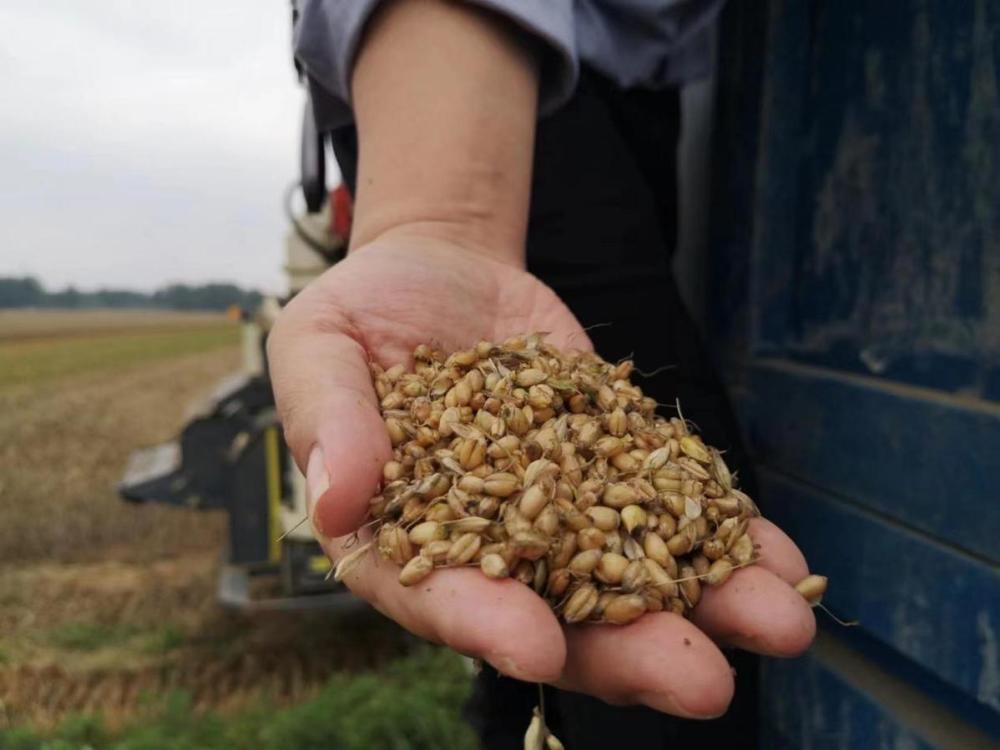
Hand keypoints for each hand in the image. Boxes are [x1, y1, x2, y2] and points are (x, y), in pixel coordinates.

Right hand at [266, 235, 815, 718]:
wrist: (440, 269)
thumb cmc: (362, 314)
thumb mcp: (319, 348)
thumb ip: (329, 421)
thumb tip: (336, 500)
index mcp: (405, 538)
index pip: (438, 597)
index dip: (483, 625)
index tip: (535, 648)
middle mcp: (491, 545)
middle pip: (556, 614)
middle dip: (628, 651)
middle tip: (703, 681)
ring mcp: (562, 510)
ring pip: (632, 575)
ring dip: (706, 606)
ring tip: (779, 624)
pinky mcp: (614, 465)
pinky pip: (672, 507)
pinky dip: (725, 535)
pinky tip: (784, 561)